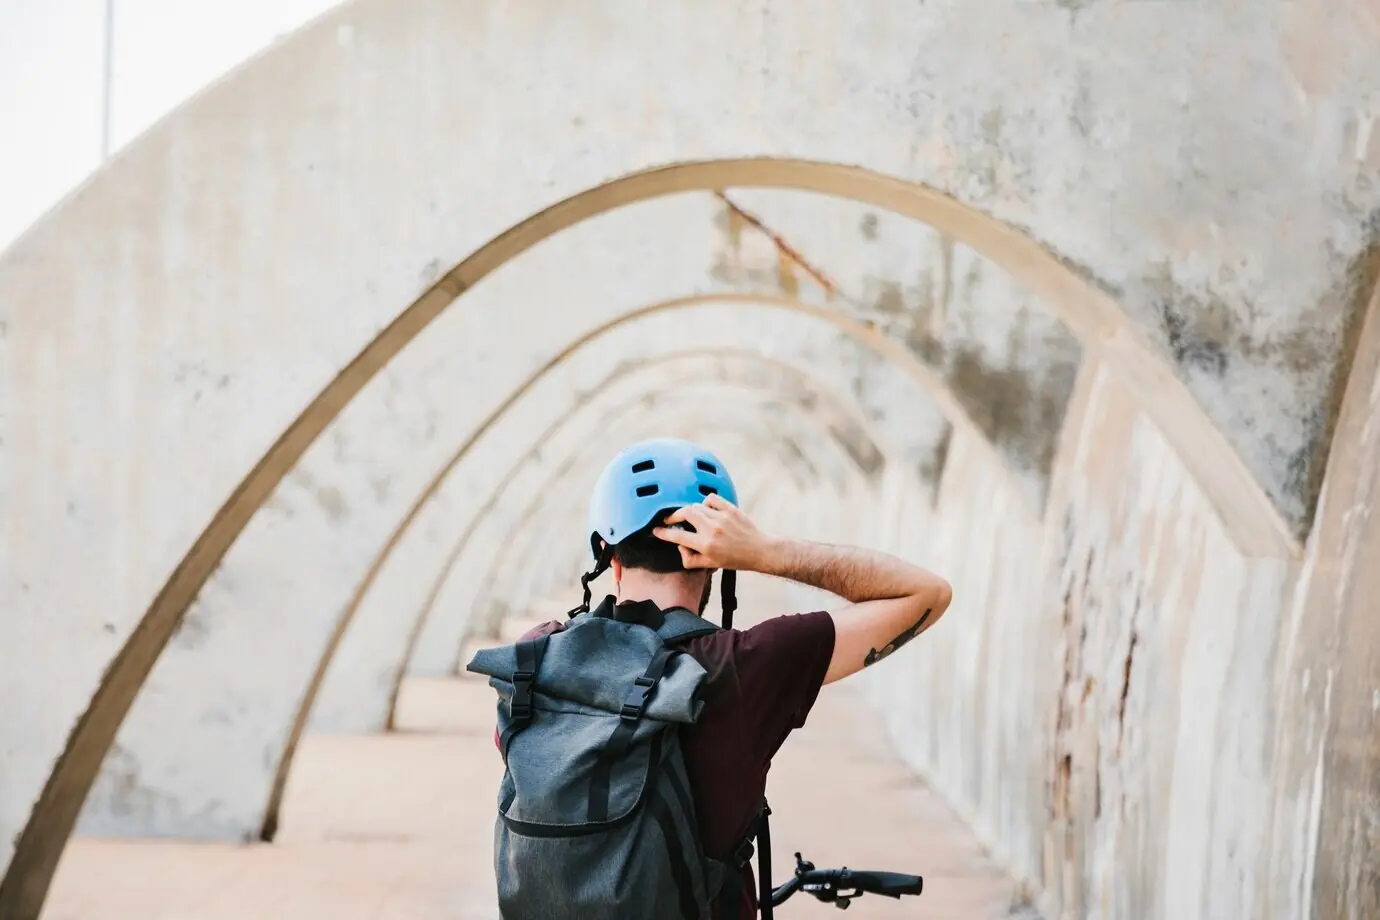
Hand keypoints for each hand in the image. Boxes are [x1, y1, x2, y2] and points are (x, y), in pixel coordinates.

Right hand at [652, 493, 775, 570]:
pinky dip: (705, 502)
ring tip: (691, 518)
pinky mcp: (731, 509)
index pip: (678, 536)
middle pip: (684, 513)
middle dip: (674, 515)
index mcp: (706, 545)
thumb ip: (690, 559)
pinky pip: (711, 498)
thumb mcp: (711, 565)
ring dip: (690, 511)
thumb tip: (680, 546)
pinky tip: (707, 510)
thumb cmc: (735, 559)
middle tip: (671, 520)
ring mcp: (722, 517)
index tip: (656, 531)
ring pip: (696, 506)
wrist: (759, 551)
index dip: (663, 533)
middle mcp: (712, 529)